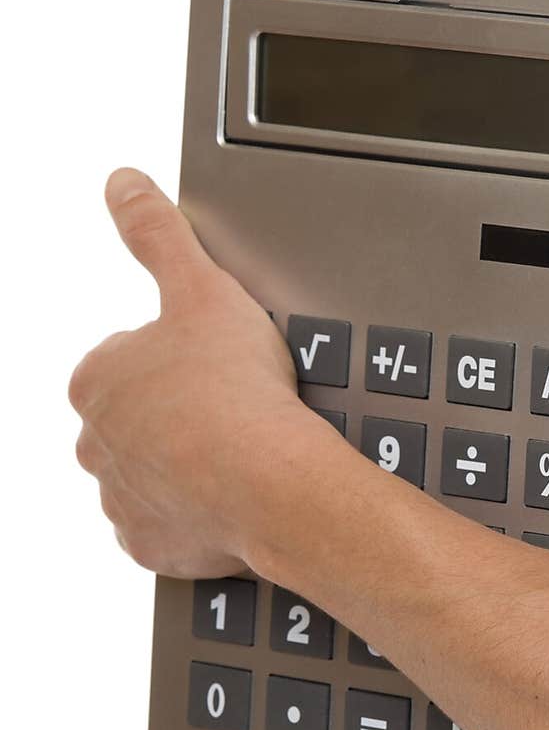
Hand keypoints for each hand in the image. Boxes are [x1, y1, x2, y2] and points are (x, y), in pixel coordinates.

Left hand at [70, 168, 325, 577]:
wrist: (270, 483)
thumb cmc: (235, 392)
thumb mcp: (200, 287)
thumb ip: (157, 232)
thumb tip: (123, 183)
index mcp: (97, 380)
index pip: (125, 358)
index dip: (175, 355)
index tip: (213, 361)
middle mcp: (96, 443)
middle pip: (135, 419)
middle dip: (175, 413)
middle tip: (230, 405)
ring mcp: (122, 498)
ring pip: (150, 474)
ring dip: (185, 465)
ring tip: (238, 452)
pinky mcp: (152, 545)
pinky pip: (170, 528)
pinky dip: (197, 515)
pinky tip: (231, 496)